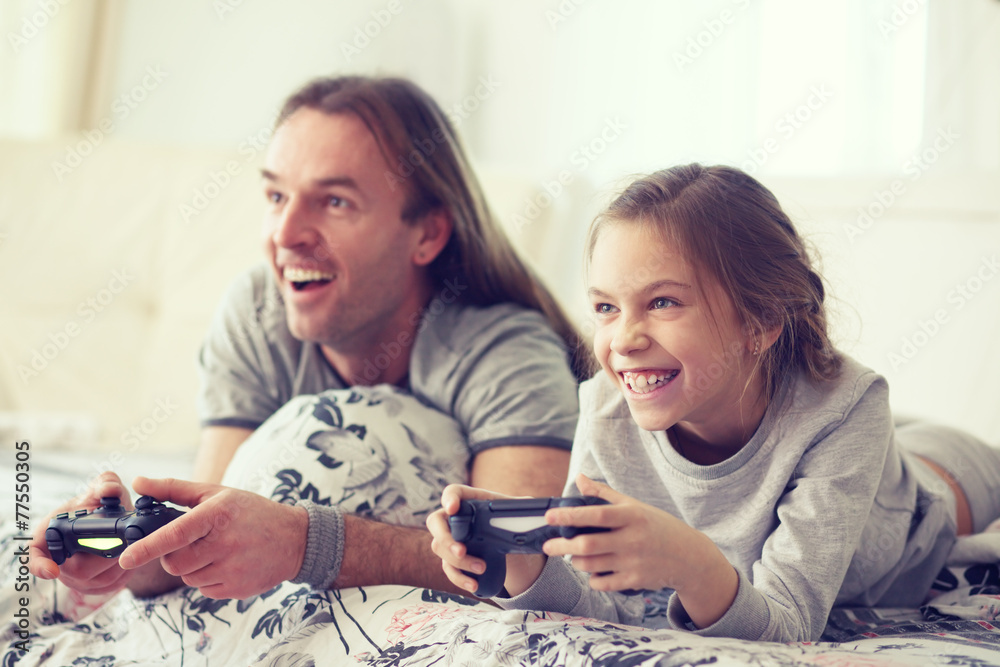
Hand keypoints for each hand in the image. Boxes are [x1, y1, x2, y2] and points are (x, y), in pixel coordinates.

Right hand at [28, 472, 135, 595]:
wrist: (115, 520)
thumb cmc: (101, 504)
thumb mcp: (104, 488)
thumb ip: (106, 483)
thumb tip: (109, 490)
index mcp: (52, 533)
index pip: (36, 554)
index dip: (39, 565)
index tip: (52, 570)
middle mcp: (60, 560)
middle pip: (81, 569)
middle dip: (107, 552)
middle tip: (124, 537)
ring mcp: (77, 578)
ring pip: (101, 578)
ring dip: (122, 560)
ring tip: (130, 541)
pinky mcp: (95, 587)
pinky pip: (113, 584)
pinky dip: (128, 569)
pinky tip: (132, 553)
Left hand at [117, 477, 307, 599]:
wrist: (295, 539)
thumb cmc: (250, 512)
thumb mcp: (217, 493)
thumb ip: (175, 489)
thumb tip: (138, 482)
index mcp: (217, 515)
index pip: (175, 533)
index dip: (147, 546)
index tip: (126, 558)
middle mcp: (224, 544)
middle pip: (174, 562)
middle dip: (176, 554)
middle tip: (197, 541)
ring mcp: (231, 569)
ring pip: (187, 577)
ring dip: (194, 566)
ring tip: (219, 550)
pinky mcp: (235, 589)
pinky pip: (203, 589)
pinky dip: (208, 578)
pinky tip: (228, 564)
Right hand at [426, 484, 546, 596]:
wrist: (503, 540)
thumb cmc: (505, 519)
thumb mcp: (513, 511)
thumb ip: (522, 506)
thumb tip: (533, 506)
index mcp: (469, 500)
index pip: (452, 492)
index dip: (449, 498)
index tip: (453, 508)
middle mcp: (453, 517)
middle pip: (436, 522)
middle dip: (445, 538)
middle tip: (461, 551)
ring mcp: (449, 538)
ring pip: (439, 548)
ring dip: (457, 562)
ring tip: (480, 569)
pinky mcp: (451, 558)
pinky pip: (448, 568)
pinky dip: (459, 578)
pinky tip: (474, 585)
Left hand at [543, 474, 707, 592]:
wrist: (689, 556)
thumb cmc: (656, 525)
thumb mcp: (634, 505)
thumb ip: (604, 493)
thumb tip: (579, 478)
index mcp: (631, 516)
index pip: (596, 514)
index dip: (571, 516)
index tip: (549, 516)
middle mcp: (632, 539)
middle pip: (588, 545)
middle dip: (563, 546)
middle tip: (547, 545)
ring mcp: (634, 562)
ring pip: (592, 565)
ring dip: (576, 561)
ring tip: (573, 555)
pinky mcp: (635, 581)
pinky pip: (602, 583)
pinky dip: (592, 577)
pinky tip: (592, 570)